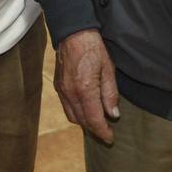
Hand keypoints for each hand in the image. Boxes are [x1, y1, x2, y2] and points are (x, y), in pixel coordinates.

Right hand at [54, 29, 119, 143]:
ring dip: (84, 123)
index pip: (94, 119)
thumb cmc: (93, 48)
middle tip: (106, 134)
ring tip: (97, 123)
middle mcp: (71, 93)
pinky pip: (66, 107)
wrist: (73, 33)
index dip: (103, 132)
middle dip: (94, 130)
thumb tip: (113, 114)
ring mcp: (62, 90)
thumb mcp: (108, 69)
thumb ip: (110, 94)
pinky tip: (85, 110)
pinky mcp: (58, 86)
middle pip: (82, 121)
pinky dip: (76, 113)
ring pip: (72, 116)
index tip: (110, 138)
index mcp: (85, 89)